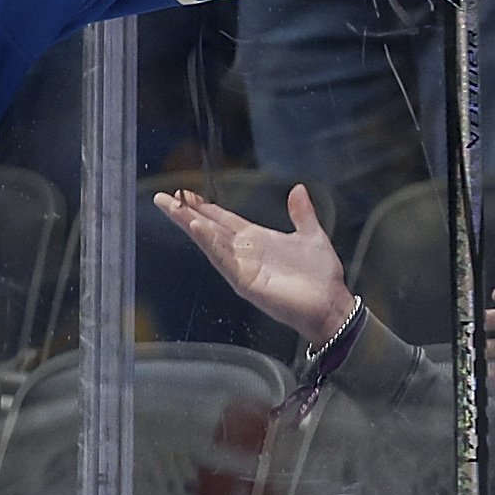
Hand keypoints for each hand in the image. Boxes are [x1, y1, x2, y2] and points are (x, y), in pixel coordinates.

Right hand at [155, 184, 358, 346]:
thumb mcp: (311, 236)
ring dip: (192, 225)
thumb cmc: (321, 278)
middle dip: (185, 213)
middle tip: (163, 198)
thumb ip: (301, 213)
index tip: (184, 194)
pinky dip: (210, 244)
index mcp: (257, 239)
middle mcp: (244, 253)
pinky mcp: (246, 282)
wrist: (332, 306)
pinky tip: (198, 230)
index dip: (203, 206)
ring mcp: (242, 268)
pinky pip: (224, 260)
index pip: (222, 219)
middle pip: (208, 228)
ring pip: (210, 242)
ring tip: (174, 209)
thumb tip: (298, 189)